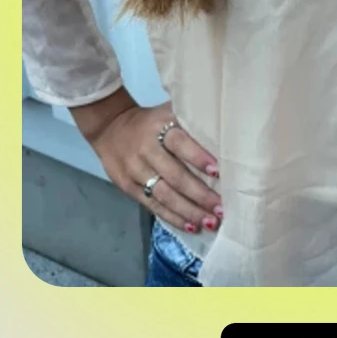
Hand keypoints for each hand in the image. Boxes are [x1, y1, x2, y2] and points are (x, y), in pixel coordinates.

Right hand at [69, 87, 221, 235]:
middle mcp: (147, 150)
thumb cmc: (150, 121)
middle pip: (174, 175)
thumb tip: (227, 126)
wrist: (109, 127)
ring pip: (164, 195)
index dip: (198, 157)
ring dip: (189, 211)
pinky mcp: (128, 187)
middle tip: (221, 208)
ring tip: (211, 222)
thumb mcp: (167, 111)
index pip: (180, 143)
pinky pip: (153, 206)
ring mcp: (135, 171)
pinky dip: (173, 217)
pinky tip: (191, 226)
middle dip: (199, 194)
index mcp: (159, 127)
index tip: (218, 172)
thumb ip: (190, 119)